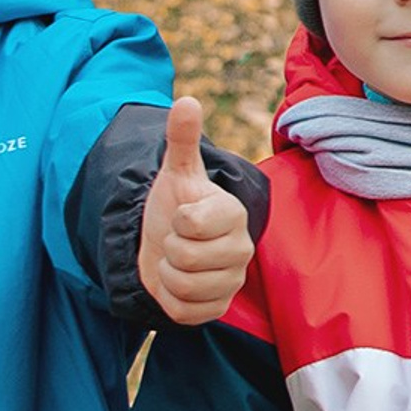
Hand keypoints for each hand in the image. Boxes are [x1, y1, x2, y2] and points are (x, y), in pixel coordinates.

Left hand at [138, 98, 253, 325]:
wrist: (169, 243)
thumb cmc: (176, 205)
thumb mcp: (176, 172)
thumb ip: (182, 139)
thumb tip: (186, 99)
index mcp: (234, 214)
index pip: (191, 222)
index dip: (175, 220)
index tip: (182, 215)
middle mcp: (242, 248)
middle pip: (185, 256)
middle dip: (169, 248)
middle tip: (177, 239)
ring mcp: (232, 281)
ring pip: (183, 285)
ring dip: (167, 273)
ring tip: (177, 260)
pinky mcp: (218, 308)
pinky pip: (183, 310)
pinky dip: (169, 298)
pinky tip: (178, 283)